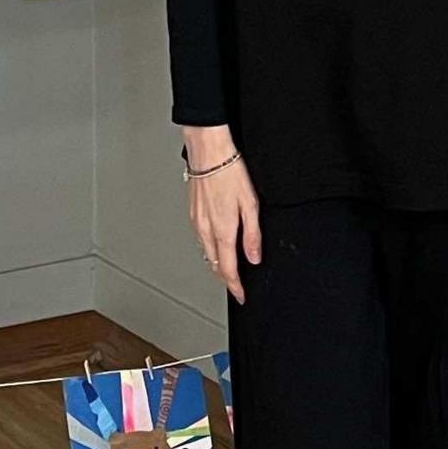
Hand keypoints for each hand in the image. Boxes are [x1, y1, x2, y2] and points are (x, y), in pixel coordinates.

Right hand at [182, 126, 260, 303]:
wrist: (208, 153)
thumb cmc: (229, 173)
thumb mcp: (251, 204)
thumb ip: (253, 235)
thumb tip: (254, 258)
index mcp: (223, 231)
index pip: (228, 269)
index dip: (235, 286)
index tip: (241, 295)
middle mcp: (206, 230)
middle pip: (215, 265)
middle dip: (226, 278)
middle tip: (236, 285)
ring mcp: (197, 222)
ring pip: (206, 253)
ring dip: (217, 264)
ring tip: (228, 270)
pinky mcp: (193, 214)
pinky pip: (201, 240)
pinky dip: (210, 249)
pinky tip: (217, 245)